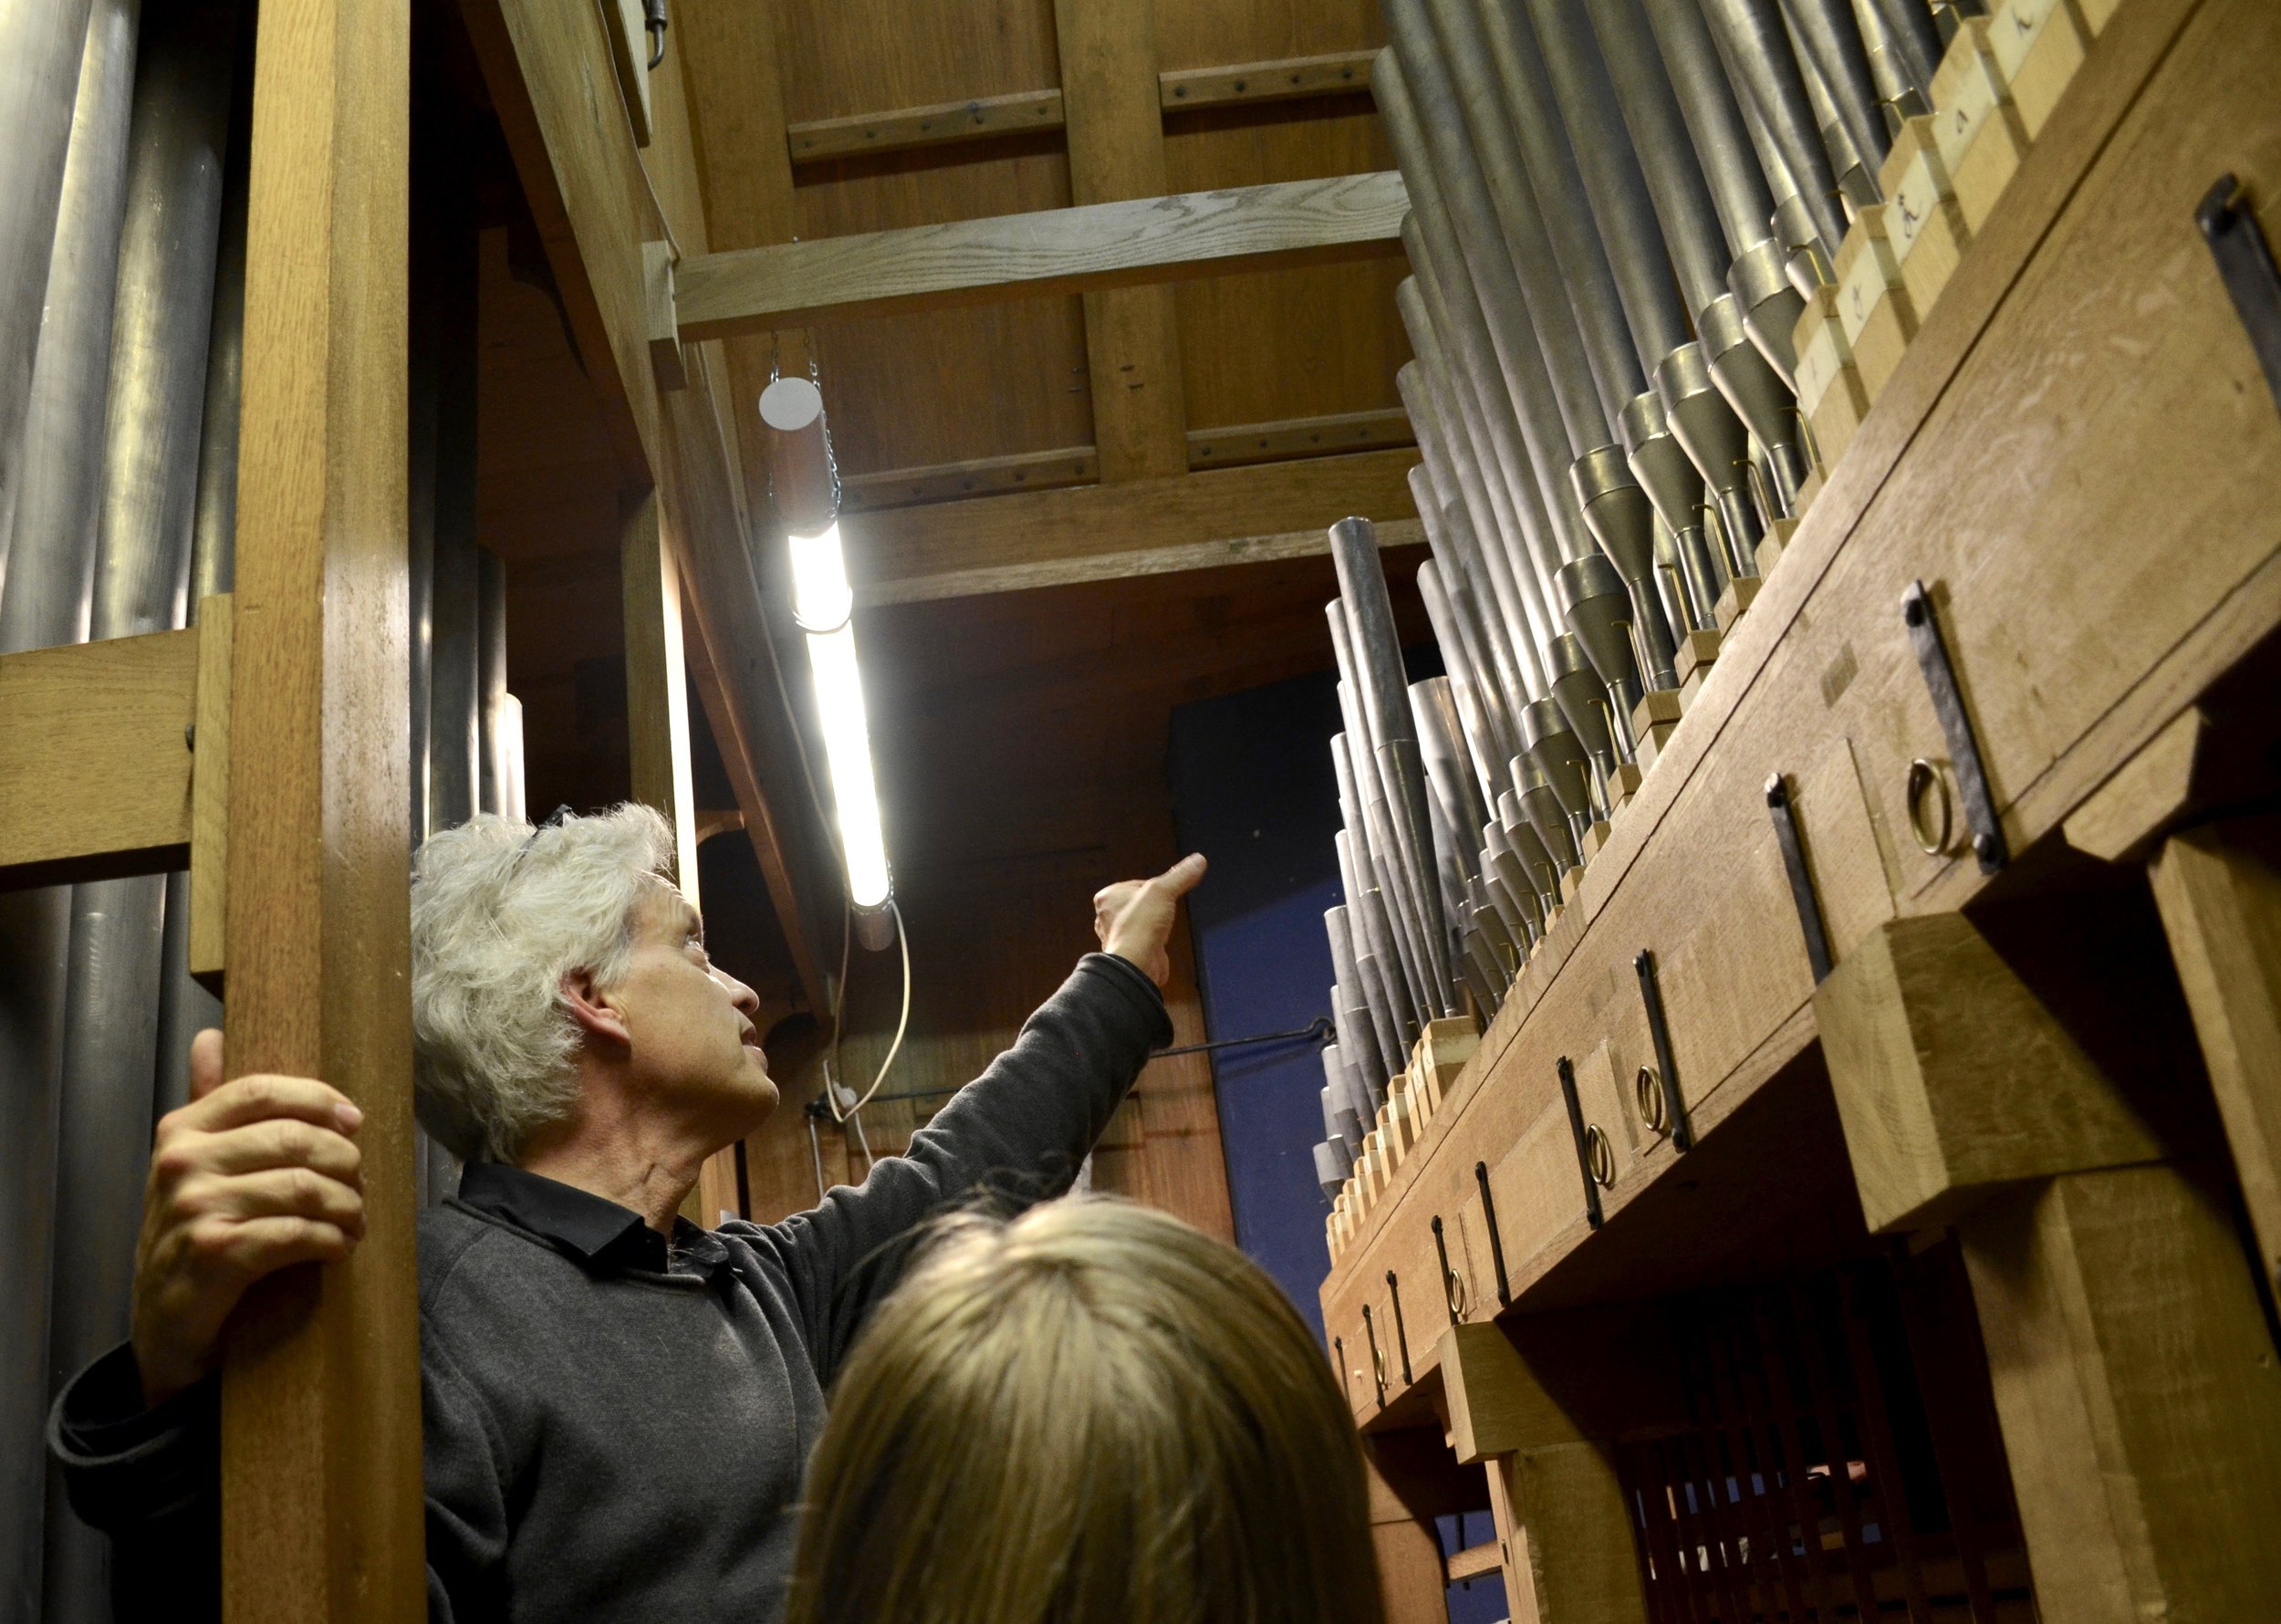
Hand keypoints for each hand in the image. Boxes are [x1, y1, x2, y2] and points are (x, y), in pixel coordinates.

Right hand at [130, 1029, 365, 1407]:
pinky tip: (340, 1247)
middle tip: (360, 1186)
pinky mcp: (213, 1255)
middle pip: (294, 1139)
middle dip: (344, 1163)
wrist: (165, 1326)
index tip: (355, 1121)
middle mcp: (180, 1163)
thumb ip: (209, 1104)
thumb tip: (211, 1037)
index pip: (261, 1090)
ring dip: (346, 1206)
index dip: (318, 1100)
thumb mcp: (194, 1167)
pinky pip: (293, 1234)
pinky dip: (330, 1240)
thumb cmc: (193, 1235)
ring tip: (356, 1221)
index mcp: (182, 1130)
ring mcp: (193, 1209)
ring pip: (302, 1187)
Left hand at [1093, 854, 1207, 988]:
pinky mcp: (1128, 952)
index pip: (1137, 884)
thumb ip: (1180, 876)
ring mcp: (1116, 935)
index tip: (1165, 896)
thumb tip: (1199, 859)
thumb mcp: (1163, 892)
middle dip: (1154, 907)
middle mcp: (1106, 915)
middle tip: (1164, 912)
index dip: (1155, 889)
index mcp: (1107, 896)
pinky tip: (1159, 941)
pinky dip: (1152, 940)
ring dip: (1152, 924)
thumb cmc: (1142, 924)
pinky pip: (1143, 939)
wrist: (1137, 965)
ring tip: (1161, 927)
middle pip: (1139, 903)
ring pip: (1140, 921)